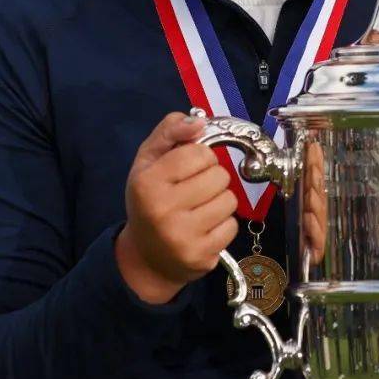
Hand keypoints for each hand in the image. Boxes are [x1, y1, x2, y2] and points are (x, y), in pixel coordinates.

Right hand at [115, 112, 238, 303]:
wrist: (147, 257)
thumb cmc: (149, 200)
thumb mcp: (148, 161)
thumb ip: (170, 131)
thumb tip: (199, 121)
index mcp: (147, 182)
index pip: (199, 152)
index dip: (199, 157)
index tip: (187, 168)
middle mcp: (163, 210)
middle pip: (220, 175)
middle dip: (211, 178)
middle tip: (193, 190)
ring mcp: (183, 237)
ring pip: (230, 200)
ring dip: (219, 200)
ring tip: (199, 209)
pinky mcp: (201, 256)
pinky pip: (232, 226)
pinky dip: (223, 224)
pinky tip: (204, 228)